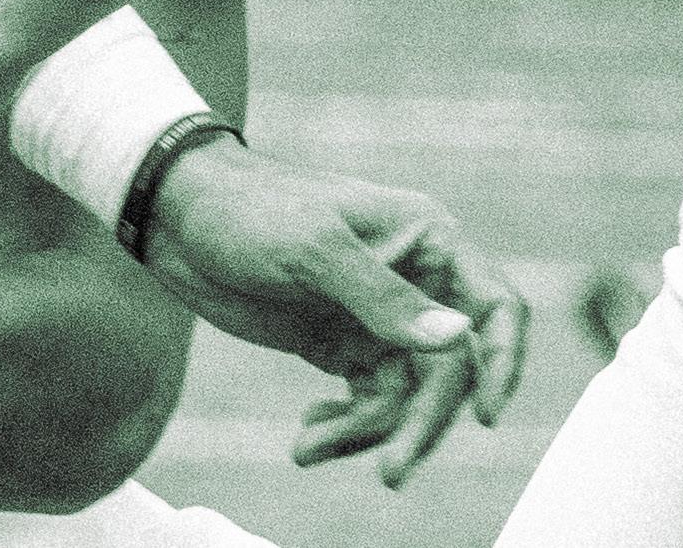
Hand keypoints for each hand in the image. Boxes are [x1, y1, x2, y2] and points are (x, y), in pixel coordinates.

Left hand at [134, 137, 527, 486]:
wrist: (178, 217)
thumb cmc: (251, 209)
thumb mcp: (314, 248)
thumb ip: (383, 298)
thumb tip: (455, 339)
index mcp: (428, 242)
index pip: (496, 306)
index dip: (504, 362)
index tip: (483, 418)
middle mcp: (414, 283)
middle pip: (449, 371)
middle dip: (421, 423)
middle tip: (390, 472)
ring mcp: (377, 319)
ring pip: (405, 397)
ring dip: (368, 433)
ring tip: (310, 447)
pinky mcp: (342, 346)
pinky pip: (366, 403)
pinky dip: (343, 427)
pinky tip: (308, 435)